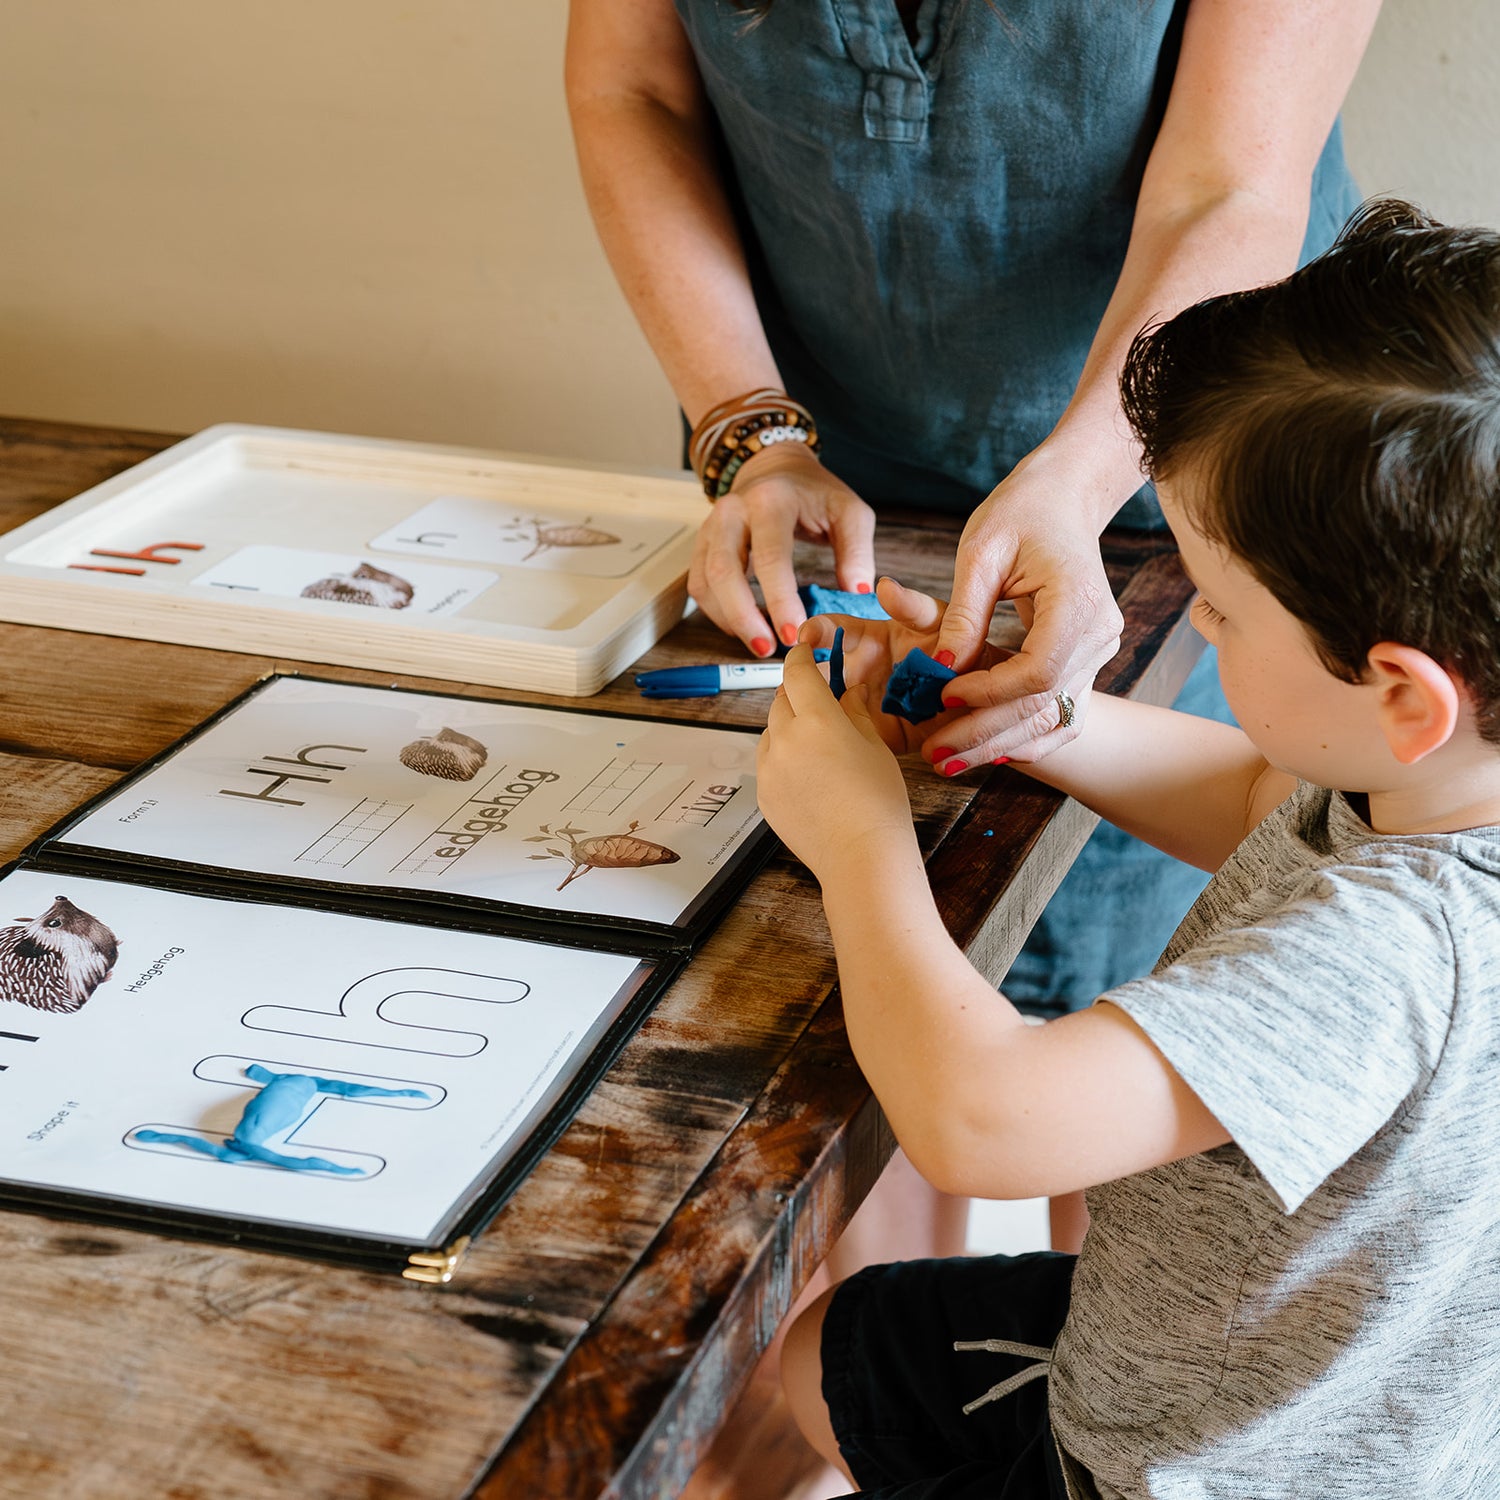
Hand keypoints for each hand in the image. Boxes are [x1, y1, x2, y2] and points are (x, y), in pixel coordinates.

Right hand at [690, 443, 876, 656]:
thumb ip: (857, 551)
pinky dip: (718, 612)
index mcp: (770, 500)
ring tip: (761, 644)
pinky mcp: (702, 545)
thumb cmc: (814, 493)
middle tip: (769, 650)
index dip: (779, 600)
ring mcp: (710, 527)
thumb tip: (858, 593)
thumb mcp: (849, 511)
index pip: (769, 557)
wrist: (775, 468)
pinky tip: (743, 627)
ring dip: (729, 620)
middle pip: (723, 572)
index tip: (794, 634)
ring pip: (705, 582)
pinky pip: (699, 585)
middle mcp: (732, 511)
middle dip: (744, 617)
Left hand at [756, 644, 918, 884]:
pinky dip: (782, 757)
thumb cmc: (878, 802)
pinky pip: (768, 762)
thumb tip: (850, 689)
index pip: (798, 672)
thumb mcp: (875, 746)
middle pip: (781, 699)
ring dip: (787, 726)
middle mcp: (784, 739)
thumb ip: (855, 711)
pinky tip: (809, 774)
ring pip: (771, 731)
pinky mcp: (763, 794)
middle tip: (819, 699)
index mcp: (816, 719)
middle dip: (797, 693)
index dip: (801, 656)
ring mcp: (769, 769)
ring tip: (818, 744)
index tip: (805, 650)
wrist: (861, 857)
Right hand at [798, 577, 1010, 760]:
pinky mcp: (881, 735)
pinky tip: (844, 739)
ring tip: (817, 715)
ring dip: (822, 713)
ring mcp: (868, 704)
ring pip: (831, 709)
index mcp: (870, 639)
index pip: (830, 631)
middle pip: (819, 674)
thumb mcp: (942, 621)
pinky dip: (847, 741)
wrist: (992, 695)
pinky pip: (855, 739)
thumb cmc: (966, 648)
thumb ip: (912, 606)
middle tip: (796, 683)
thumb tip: (883, 586)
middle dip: (804, 681)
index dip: (814, 632)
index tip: (803, 636)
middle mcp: (862, 671)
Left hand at [931, 459, 1121, 762]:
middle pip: (1043, 704)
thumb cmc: (1019, 514)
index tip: (941, 694)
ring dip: (1000, 745)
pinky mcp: (1087, 661)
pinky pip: (1061, 714)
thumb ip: (962, 611)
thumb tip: (943, 667)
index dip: (988, 691)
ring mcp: (1098, 652)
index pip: (1037, 670)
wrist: (1062, 501)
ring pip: (1052, 718)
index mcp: (1078, 602)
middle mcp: (1099, 634)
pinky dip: (1026, 738)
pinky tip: (986, 753)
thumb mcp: (981, 551)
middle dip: (984, 733)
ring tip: (949, 761)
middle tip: (933, 752)